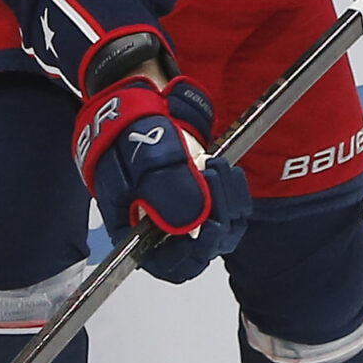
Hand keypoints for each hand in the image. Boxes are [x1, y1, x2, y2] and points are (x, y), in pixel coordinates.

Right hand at [72, 67, 249, 283]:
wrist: (138, 97)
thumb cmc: (129, 129)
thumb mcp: (143, 159)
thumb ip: (167, 191)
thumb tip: (195, 224)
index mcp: (137, 230)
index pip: (169, 265)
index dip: (193, 255)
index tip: (208, 228)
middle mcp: (163, 227)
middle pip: (202, 250)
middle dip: (217, 221)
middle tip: (212, 180)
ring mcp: (187, 210)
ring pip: (222, 229)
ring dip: (228, 203)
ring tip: (214, 167)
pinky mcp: (206, 193)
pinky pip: (232, 207)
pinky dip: (233, 190)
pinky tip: (221, 167)